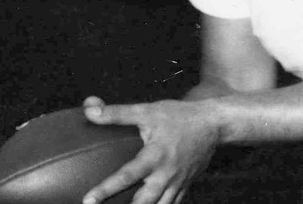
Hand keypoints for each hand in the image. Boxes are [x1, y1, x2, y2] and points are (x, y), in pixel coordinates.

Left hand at [81, 96, 220, 203]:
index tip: (88, 200)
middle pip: (144, 203)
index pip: (126, 177)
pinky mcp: (185, 186)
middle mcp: (166, 174)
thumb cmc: (180, 116)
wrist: (214, 124)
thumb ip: (117, 113)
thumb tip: (89, 109)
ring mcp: (177, 183)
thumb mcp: (148, 111)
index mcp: (155, 156)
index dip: (105, 190)